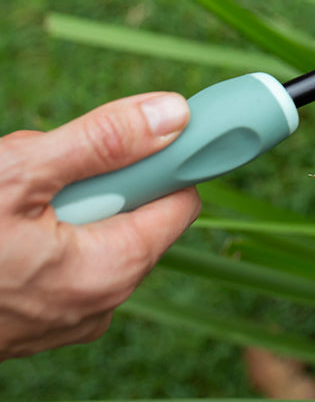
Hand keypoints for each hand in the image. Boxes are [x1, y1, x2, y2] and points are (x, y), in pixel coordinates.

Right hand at [0, 94, 199, 359]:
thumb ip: (105, 141)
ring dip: (65, 200)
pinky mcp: (40, 316)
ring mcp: (69, 313)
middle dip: (99, 176)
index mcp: (111, 270)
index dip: (172, 157)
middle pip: (136, 209)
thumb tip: (176, 113)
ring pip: (96, 227)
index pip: (182, 199)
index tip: (153, 125)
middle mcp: (102, 300)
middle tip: (43, 168)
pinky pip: (65, 253)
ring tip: (9, 199)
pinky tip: (2, 224)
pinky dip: (44, 228)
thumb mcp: (20, 173)